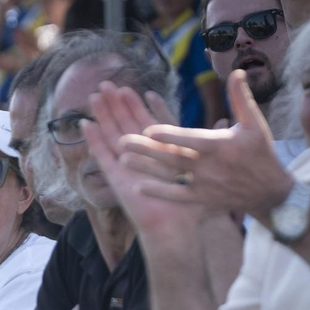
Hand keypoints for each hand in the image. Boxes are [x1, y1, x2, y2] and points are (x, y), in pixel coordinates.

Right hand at [85, 82, 217, 250]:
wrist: (175, 227)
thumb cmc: (192, 206)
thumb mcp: (206, 169)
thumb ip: (211, 144)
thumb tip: (224, 120)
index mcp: (164, 154)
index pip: (156, 125)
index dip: (151, 108)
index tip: (147, 91)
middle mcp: (144, 157)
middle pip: (130, 124)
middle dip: (120, 103)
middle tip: (110, 82)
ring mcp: (127, 166)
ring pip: (113, 134)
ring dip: (103, 114)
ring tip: (94, 95)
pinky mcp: (116, 177)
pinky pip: (103, 155)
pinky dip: (93, 140)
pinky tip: (85, 124)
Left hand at [117, 71, 293, 219]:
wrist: (270, 192)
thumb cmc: (261, 153)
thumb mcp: (255, 123)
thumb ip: (241, 98)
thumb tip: (237, 72)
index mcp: (220, 146)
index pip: (191, 140)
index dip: (170, 136)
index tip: (149, 129)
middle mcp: (209, 167)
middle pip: (173, 157)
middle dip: (147, 150)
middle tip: (122, 141)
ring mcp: (204, 184)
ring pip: (171, 175)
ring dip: (146, 168)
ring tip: (123, 159)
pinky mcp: (202, 198)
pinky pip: (177, 196)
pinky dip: (159, 192)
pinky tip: (138, 187)